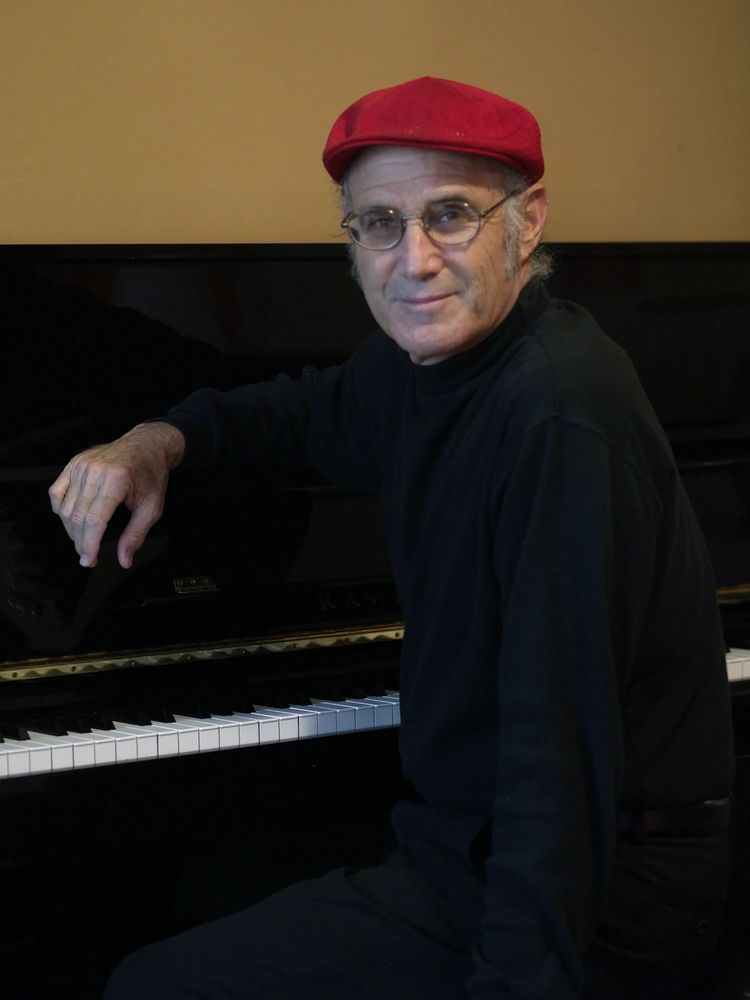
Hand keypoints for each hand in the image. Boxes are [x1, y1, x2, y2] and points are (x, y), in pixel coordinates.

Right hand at [48, 422, 184, 568]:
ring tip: (83, 541)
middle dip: (80, 542)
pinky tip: (70, 520)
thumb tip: (124, 560)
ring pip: (65, 507)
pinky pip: (57, 491)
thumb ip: (136, 535)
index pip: (94, 520)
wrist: (147, 445)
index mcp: (116, 480)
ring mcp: (81, 465)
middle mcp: (95, 471)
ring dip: (70, 529)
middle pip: (77, 516)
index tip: (89, 560)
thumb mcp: (152, 508)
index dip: (89, 544)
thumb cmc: (152, 476)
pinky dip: (60, 509)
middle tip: (88, 556)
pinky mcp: (74, 463)